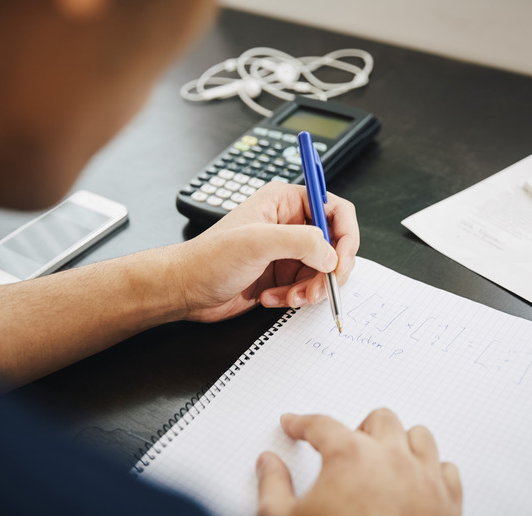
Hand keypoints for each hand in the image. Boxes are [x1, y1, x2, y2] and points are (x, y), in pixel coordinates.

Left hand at [169, 182, 358, 321]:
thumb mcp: (257, 242)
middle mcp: (290, 224)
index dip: (345, 235)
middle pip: (335, 245)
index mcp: (285, 202)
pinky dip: (295, 298)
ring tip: (288, 296)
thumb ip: (301, 241)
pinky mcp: (282, 275)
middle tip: (317, 289)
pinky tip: (271, 298)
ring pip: (323, 271)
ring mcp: (287, 252)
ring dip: (311, 289)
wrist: (186, 290)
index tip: (340, 260)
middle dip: (328, 271)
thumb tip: (331, 255)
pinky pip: (307, 288)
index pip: (335, 209)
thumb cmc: (208, 259)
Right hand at [255, 409, 462, 515]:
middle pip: (379, 420)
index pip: (321, 424)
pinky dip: (431, 471)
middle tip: (344, 446)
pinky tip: (418, 480)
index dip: (303, 422)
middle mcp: (392, 460)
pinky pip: (446, 470)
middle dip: (359, 429)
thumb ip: (273, 487)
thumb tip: (268, 466)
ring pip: (418, 436)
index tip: (296, 424)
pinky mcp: (448, 504)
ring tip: (384, 457)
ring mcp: (424, 480)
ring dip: (400, 443)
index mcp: (351, 456)